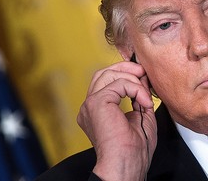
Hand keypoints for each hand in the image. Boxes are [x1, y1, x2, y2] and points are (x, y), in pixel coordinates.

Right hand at [77, 61, 156, 180]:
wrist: (125, 165)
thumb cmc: (131, 150)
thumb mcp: (139, 117)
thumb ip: (137, 98)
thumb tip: (142, 80)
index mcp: (96, 110)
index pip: (104, 82)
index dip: (123, 75)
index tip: (142, 78)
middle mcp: (89, 105)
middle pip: (102, 73)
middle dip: (124, 68)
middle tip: (142, 72)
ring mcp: (90, 103)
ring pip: (107, 74)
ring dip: (131, 78)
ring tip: (145, 91)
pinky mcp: (96, 103)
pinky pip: (118, 83)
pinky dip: (135, 88)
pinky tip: (143, 101)